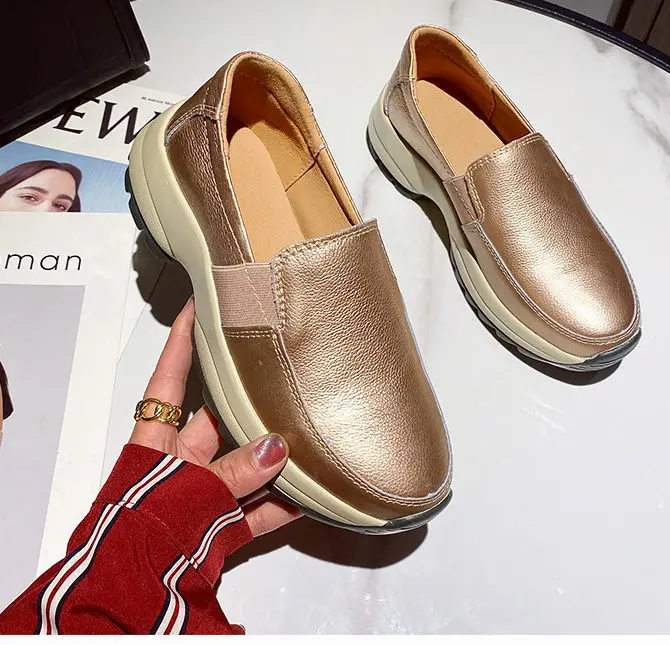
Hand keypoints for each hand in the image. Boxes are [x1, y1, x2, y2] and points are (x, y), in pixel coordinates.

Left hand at [130, 297, 300, 536]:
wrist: (130, 594)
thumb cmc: (141, 533)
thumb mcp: (188, 492)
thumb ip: (235, 472)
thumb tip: (279, 448)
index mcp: (157, 439)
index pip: (170, 377)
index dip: (183, 339)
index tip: (198, 303)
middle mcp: (181, 460)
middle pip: (219, 419)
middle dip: (248, 400)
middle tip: (278, 369)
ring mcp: (201, 493)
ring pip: (245, 464)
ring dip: (273, 456)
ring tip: (308, 429)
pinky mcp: (218, 526)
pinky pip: (257, 509)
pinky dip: (282, 504)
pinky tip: (311, 495)